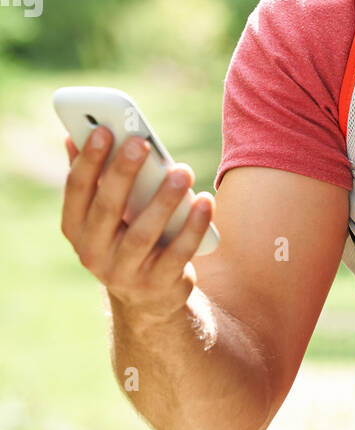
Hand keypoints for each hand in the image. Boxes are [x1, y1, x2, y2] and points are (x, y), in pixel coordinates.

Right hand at [60, 128, 215, 324]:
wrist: (148, 299)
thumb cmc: (125, 237)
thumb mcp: (104, 214)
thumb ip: (93, 178)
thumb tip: (75, 136)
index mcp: (76, 229)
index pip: (77, 190)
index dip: (89, 160)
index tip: (105, 130)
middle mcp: (92, 254)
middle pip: (107, 208)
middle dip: (123, 173)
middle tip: (141, 143)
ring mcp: (124, 273)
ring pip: (143, 234)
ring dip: (163, 200)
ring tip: (182, 171)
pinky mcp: (157, 285)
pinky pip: (177, 253)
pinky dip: (192, 227)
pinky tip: (205, 202)